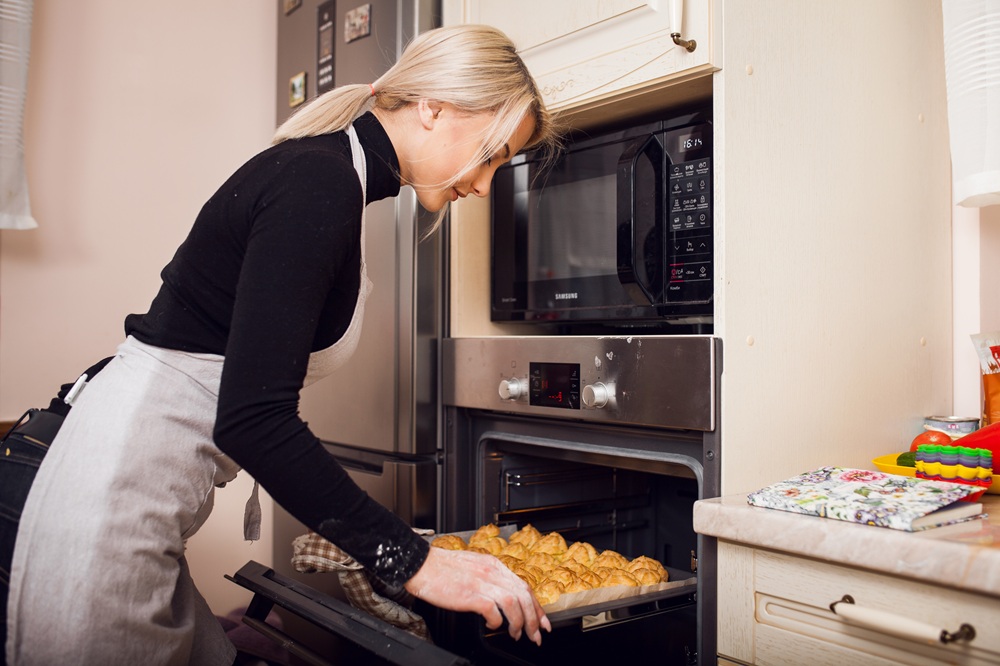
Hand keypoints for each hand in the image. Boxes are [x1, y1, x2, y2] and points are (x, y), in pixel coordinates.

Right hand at [404, 546, 550, 644]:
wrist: (420, 564)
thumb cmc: (442, 568)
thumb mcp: (473, 566)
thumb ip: (489, 578)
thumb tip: (503, 598)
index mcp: (493, 565)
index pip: (524, 586)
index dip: (536, 606)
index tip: (542, 621)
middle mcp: (492, 572)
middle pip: (523, 596)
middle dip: (534, 619)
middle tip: (536, 635)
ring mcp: (482, 583)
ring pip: (514, 604)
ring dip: (519, 623)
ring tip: (516, 634)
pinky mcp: (471, 595)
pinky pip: (494, 611)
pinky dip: (497, 622)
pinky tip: (492, 626)